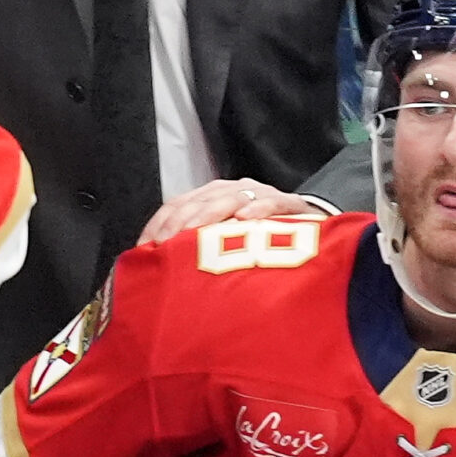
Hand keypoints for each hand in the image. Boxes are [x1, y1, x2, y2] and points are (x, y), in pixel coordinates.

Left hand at [138, 179, 321, 244]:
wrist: (311, 223)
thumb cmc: (262, 237)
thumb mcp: (226, 241)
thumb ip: (199, 247)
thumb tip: (162, 266)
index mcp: (212, 196)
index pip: (178, 204)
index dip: (159, 224)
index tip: (145, 248)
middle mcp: (232, 190)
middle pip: (198, 201)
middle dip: (178, 223)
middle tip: (164, 245)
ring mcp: (260, 195)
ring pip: (229, 199)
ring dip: (209, 215)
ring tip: (192, 233)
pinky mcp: (287, 204)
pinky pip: (270, 205)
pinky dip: (257, 211)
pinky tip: (244, 222)